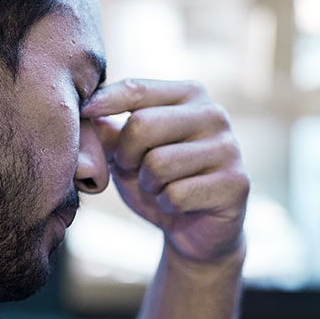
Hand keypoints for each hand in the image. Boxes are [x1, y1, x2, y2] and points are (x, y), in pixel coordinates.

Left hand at [81, 79, 248, 263]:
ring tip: (160, 187)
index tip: (83, 112)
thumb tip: (86, 113)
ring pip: (158, 164)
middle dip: (125, 156)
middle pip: (142, 125)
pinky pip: (177, 195)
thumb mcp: (125, 154)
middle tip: (132, 169)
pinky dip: (166, 205)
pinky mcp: (236, 183)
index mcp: (188, 95)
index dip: (103, 102)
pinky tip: (178, 204)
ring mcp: (229, 148)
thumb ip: (107, 131)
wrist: (194, 230)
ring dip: (147, 184)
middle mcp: (213, 114)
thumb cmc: (156, 182)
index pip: (137, 89)